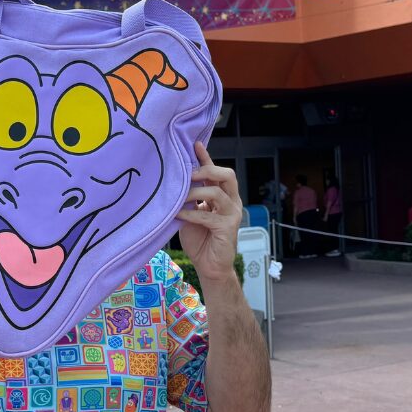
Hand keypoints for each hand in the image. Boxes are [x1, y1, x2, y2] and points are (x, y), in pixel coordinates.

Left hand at [176, 142, 242, 285]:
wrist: (210, 267)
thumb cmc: (200, 240)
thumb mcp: (192, 214)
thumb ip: (191, 199)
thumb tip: (178, 181)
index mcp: (223, 196)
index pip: (216, 171)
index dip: (206, 157)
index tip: (194, 143)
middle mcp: (231, 202)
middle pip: (227, 175)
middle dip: (207, 170)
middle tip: (188, 173)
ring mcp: (232, 214)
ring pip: (217, 192)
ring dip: (195, 192)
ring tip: (179, 197)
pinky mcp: (228, 228)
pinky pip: (208, 215)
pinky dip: (191, 214)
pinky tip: (179, 215)